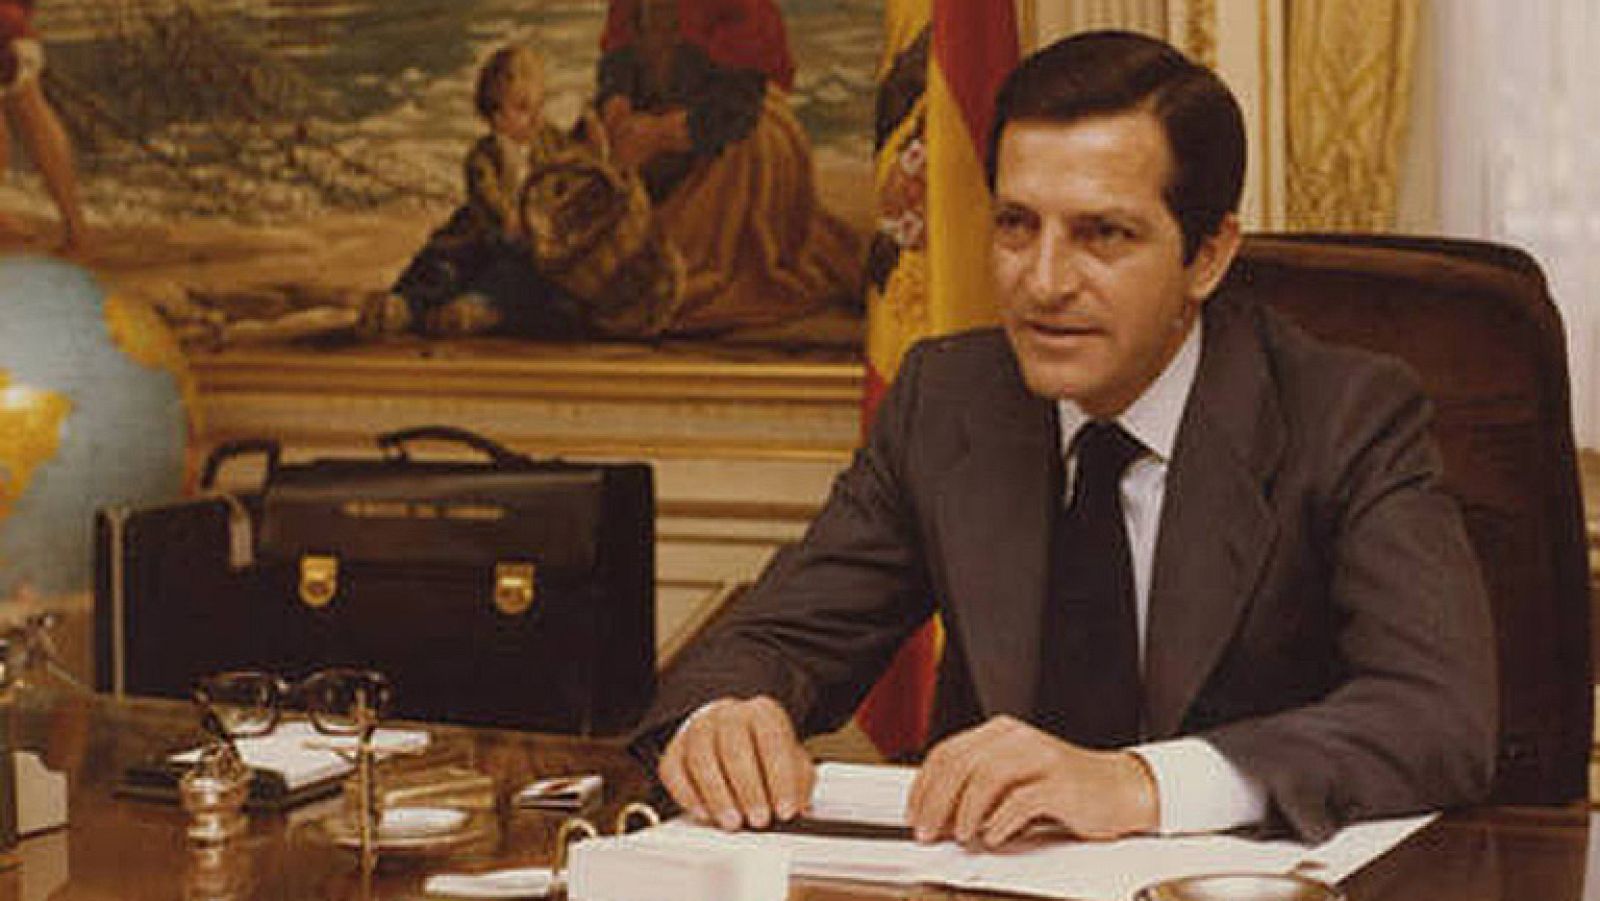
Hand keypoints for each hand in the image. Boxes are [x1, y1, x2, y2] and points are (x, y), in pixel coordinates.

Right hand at [658, 695, 814, 830]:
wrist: (731, 735)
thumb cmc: (764, 752)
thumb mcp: (792, 761)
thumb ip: (799, 780)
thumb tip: (800, 806)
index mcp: (762, 712)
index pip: (772, 740)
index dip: (780, 778)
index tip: (786, 810)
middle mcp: (727, 715)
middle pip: (733, 748)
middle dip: (748, 789)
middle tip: (759, 820)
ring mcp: (697, 729)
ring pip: (701, 759)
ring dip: (718, 796)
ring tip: (733, 823)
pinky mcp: (674, 750)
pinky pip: (673, 771)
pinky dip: (688, 795)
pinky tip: (705, 813)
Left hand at [906, 715, 1157, 846]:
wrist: (1121, 790)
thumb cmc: (1065, 790)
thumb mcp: (1015, 780)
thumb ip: (978, 789)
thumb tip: (936, 815)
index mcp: (1001, 733)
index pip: (947, 752)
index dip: (924, 786)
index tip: (913, 813)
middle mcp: (1018, 739)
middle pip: (961, 764)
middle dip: (936, 802)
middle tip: (927, 831)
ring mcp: (1041, 758)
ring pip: (986, 778)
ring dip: (965, 812)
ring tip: (961, 836)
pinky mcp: (1061, 783)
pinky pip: (1021, 801)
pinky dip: (1000, 822)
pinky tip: (993, 836)